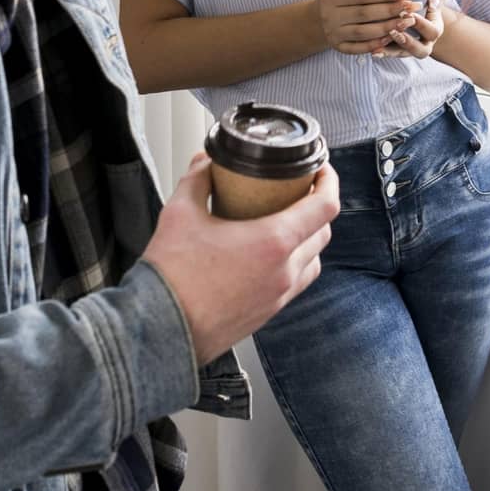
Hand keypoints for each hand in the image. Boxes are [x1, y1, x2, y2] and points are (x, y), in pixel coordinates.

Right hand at [140, 153, 340, 362]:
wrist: (160, 329)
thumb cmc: (170, 277)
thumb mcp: (180, 212)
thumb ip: (197, 179)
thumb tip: (205, 162)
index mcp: (273, 243)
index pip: (325, 206)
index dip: (329, 181)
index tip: (321, 170)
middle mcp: (284, 272)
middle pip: (323, 232)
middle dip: (318, 207)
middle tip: (300, 192)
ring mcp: (278, 296)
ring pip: (313, 261)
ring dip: (309, 239)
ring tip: (287, 224)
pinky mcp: (267, 314)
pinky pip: (297, 284)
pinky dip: (295, 265)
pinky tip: (270, 257)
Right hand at [317, 0, 422, 54]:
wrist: (317, 20)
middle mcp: (331, 17)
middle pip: (366, 14)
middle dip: (392, 10)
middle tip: (413, 6)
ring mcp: (335, 34)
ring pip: (364, 32)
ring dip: (389, 27)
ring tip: (408, 21)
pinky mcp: (340, 47)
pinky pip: (359, 48)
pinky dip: (376, 44)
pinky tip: (393, 37)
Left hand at [376, 0, 446, 58]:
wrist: (420, 20)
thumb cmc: (426, 5)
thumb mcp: (433, 0)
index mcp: (434, 32)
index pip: (432, 31)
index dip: (421, 24)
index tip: (408, 14)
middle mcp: (424, 45)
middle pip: (420, 50)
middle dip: (407, 41)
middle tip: (394, 31)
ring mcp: (410, 51)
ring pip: (402, 54)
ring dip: (390, 50)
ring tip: (378, 46)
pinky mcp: (397, 52)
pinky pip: (389, 55)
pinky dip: (382, 53)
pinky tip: (373, 51)